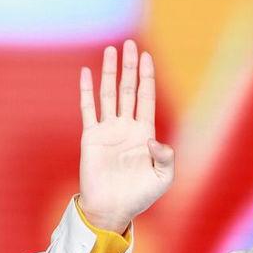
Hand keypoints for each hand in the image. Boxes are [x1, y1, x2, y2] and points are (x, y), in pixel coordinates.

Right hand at [78, 39, 174, 232]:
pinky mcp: (91, 137)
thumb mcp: (162, 178)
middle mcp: (126, 127)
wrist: (112, 208)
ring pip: (109, 94)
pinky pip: (88, 109)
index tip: (146, 57)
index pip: (147, 98)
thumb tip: (154, 140)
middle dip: (130, 68)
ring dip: (110, 72)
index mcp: (145, 133)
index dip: (147, 77)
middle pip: (129, 90)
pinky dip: (87, 90)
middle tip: (130, 44)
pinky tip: (87, 72)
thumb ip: (165, 158)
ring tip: (112, 50)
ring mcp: (108, 130)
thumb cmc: (140, 196)